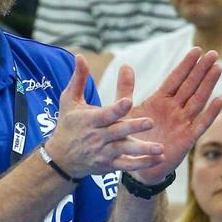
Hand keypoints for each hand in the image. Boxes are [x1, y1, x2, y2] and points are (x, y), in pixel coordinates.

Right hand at [44, 55, 161, 178]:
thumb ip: (78, 79)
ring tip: (160, 148)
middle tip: (150, 122)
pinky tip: (158, 160)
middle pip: (117, 132)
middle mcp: (98, 137)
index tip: (128, 101)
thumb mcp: (69, 101)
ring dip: (143, 150)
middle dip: (133, 127)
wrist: (60, 159)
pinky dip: (142, 164)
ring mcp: (104, 153)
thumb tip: (80, 56)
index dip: (116, 108)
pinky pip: (127, 165)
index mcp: (90, 120)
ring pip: (124, 151)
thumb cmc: (67, 124)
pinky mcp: (109, 165)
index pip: (105, 114)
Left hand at [119, 48, 221, 184]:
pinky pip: (201, 124)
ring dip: (208, 85)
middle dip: (201, 69)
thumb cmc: (130, 136)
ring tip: (217, 68)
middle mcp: (174, 109)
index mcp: (160, 100)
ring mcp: (182, 123)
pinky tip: (219, 100)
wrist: (133, 162)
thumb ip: (126, 89)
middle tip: (213, 53)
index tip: (197, 50)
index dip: (186, 65)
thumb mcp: (124, 111)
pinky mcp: (187, 138)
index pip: (175, 79)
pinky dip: (210, 113)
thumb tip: (125, 65)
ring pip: (198, 100)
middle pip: (190, 86)